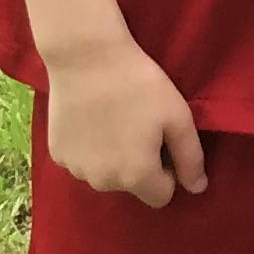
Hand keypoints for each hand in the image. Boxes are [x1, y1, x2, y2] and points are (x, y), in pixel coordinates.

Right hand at [46, 36, 207, 207]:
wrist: (86, 57)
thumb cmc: (138, 85)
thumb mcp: (178, 117)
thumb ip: (190, 158)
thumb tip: (197, 189)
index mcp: (136, 176)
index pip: (161, 196)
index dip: (168, 171)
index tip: (162, 141)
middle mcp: (103, 183)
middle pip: (131, 185)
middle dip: (139, 164)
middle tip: (138, 125)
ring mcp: (76, 170)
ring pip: (105, 175)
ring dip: (113, 157)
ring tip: (114, 119)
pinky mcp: (56, 154)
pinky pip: (82, 161)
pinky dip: (89, 148)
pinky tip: (91, 119)